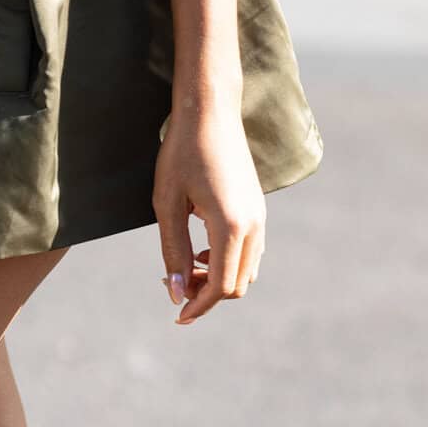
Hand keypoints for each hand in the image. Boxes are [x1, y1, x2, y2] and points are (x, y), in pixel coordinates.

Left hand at [153, 100, 265, 325]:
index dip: (199, 306)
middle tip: (174, 282)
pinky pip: (250, 252)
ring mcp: (260, 216)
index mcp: (231, 226)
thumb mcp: (167, 204)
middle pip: (238, 284)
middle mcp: (253, 225)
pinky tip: (202, 248)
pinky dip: (229, 261)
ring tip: (186, 266)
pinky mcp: (258, 208)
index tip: (177, 315)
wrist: (211, 112)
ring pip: (247, 270)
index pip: (222, 287)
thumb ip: (174, 251)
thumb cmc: (182, 153)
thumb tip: (177, 294)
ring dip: (219, 278)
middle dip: (207, 294)